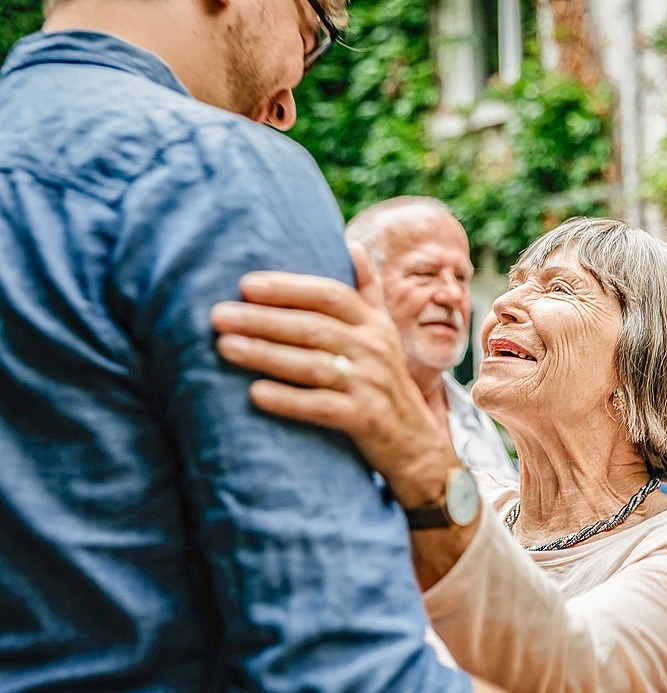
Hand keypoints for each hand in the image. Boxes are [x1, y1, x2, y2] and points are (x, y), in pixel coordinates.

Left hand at [209, 247, 456, 506]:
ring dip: (266, 355)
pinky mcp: (364, 419)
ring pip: (312, 365)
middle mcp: (374, 349)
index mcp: (373, 324)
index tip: (246, 284)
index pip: (330, 295)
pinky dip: (288, 400)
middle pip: (313, 327)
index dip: (289, 288)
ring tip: (225, 347)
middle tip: (218, 315)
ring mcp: (371, 384)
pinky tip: (255, 393)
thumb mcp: (384, 333)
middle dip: (263, 320)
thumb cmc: (386, 381)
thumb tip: (351, 245)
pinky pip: (321, 407)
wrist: (415, 442)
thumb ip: (367, 291)